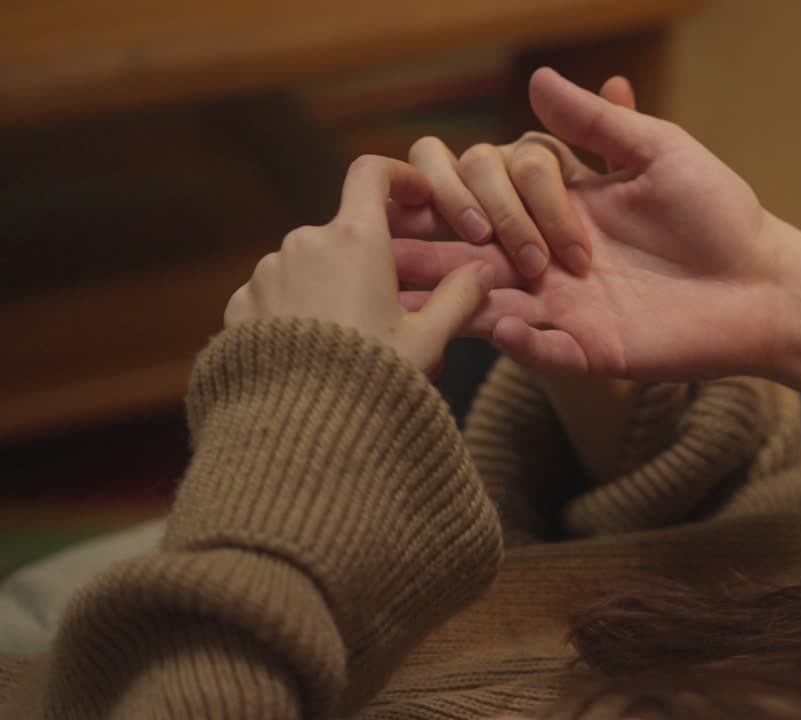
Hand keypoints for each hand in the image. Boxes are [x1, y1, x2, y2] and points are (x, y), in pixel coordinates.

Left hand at [225, 155, 494, 372]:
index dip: (398, 176)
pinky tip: (315, 356)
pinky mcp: (240, 304)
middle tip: (397, 311)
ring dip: (333, 290)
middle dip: (371, 263)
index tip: (416, 197)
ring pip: (309, 266)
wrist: (299, 431)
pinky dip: (298, 312)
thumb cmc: (371, 380)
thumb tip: (482, 271)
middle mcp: (305, 243)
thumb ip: (460, 298)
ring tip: (356, 347)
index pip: (372, 174)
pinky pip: (276, 295)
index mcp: (356, 239)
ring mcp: (267, 273)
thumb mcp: (428, 340)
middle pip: (345, 233)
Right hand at [394, 69, 783, 380]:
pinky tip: (500, 327)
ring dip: (451, 300)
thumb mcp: (660, 152)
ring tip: (401, 299)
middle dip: (429, 250)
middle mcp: (551, 258)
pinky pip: (544, 351)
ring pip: (492, 304)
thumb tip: (537, 76)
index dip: (484, 191)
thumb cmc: (719, 213)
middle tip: (388, 249)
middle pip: (472, 253)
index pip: (492, 193)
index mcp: (560, 207)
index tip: (494, 187)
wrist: (763, 283)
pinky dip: (522, 342)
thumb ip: (598, 123)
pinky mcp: (592, 350)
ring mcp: (567, 307)